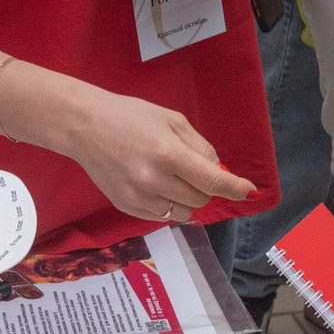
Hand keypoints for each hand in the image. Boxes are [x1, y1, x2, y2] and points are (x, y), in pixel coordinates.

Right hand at [58, 85, 254, 223]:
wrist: (85, 127)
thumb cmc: (131, 116)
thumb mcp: (173, 120)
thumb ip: (200, 147)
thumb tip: (219, 172)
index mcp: (168, 153)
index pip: (213, 181)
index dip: (236, 188)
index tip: (248, 190)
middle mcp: (153, 180)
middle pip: (201, 198)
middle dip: (206, 186)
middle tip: (191, 167)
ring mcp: (138, 197)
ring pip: (185, 211)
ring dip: (189, 198)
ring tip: (172, 177)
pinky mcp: (126, 207)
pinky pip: (162, 216)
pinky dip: (169, 204)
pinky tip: (156, 185)